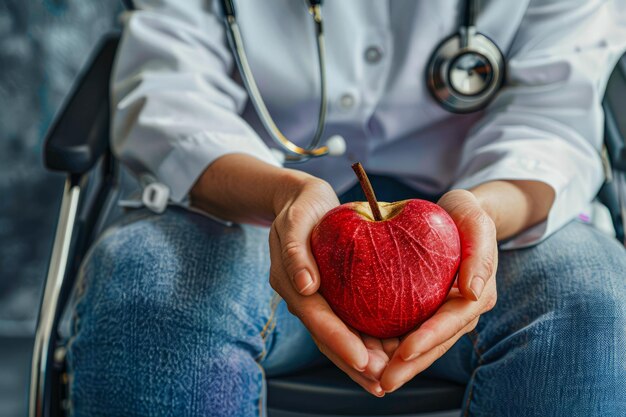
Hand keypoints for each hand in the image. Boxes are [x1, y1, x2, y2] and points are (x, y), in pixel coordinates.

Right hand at [268, 177, 395, 395]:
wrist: (301, 200)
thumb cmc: (301, 206)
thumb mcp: (295, 220)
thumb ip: (296, 252)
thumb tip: (305, 287)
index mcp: (291, 283)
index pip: (317, 318)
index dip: (339, 341)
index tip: (363, 361)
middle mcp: (304, 297)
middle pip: (328, 337)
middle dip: (354, 362)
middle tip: (382, 381)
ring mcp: (318, 298)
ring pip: (339, 335)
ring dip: (362, 359)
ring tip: (389, 378)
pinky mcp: (332, 294)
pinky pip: (349, 320)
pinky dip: (367, 338)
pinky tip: (391, 350)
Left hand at [380, 189, 497, 392]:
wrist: (459, 214)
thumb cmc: (466, 213)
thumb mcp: (475, 221)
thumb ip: (479, 253)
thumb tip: (475, 292)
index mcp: (477, 294)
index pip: (452, 322)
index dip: (429, 339)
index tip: (404, 352)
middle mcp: (462, 310)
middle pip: (437, 343)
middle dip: (412, 365)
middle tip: (384, 382)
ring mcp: (445, 313)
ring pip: (424, 345)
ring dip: (402, 365)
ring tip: (376, 380)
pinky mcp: (429, 309)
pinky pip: (412, 331)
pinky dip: (395, 347)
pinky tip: (371, 356)